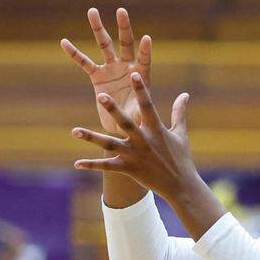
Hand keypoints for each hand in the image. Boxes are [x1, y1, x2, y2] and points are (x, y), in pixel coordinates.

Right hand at [60, 8, 151, 133]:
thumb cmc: (135, 121)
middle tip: (121, 10)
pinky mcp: (97, 76)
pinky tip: (64, 42)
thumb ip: (138, 112)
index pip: (144, 60)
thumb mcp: (138, 117)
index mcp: (141, 75)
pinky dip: (74, 53)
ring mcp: (111, 68)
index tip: (147, 39)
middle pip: (126, 43)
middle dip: (124, 27)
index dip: (145, 50)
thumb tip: (139, 116)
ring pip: (104, 45)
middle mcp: (126, 66)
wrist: (121, 124)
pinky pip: (84, 63)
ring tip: (92, 11)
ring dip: (98, 29)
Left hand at [71, 73, 199, 200]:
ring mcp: (134, 155)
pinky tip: (77, 163)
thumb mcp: (180, 133)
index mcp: (156, 129)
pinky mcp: (128, 169)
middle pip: (125, 122)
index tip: (134, 73)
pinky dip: (92, 165)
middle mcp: (143, 141)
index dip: (141, 90)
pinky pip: (107, 166)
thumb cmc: (181, 158)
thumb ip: (179, 112)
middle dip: (113, 109)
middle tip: (100, 96)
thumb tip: (185, 94)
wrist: (180, 186)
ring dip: (91, 137)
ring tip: (74, 131)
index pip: (148, 106)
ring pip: (109, 144)